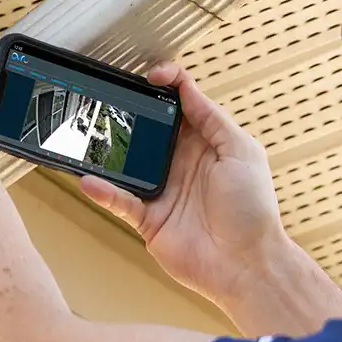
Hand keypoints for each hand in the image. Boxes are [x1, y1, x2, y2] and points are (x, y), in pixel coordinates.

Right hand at [81, 62, 292, 305]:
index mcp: (205, 142)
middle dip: (129, 111)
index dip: (166, 84)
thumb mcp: (241, 151)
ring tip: (88, 134)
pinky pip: (120, 200)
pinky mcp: (149, 218)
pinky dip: (103, 190)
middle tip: (110, 98)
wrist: (247, 264)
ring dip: (108, 150)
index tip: (152, 77)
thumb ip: (212, 118)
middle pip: (147, 127)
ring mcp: (162, 189)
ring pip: (127, 162)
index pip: (180, 103)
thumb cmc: (254, 209)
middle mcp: (180, 162)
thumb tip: (186, 86)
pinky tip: (89, 180)